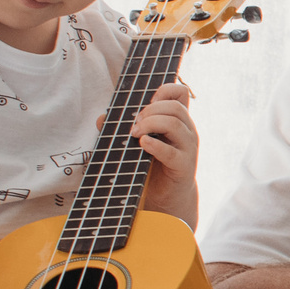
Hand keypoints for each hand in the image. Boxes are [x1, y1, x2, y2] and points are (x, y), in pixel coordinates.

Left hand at [121, 81, 199, 223]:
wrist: (166, 198)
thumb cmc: (151, 166)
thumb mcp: (136, 142)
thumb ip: (120, 129)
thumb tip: (101, 119)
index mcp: (178, 120)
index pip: (179, 93)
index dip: (164, 90)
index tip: (146, 103)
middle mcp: (187, 131)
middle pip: (174, 107)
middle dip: (150, 111)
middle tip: (134, 124)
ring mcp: (188, 148)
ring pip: (174, 124)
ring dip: (150, 124)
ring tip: (134, 135)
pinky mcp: (184, 166)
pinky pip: (172, 152)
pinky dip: (155, 145)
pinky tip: (142, 144)